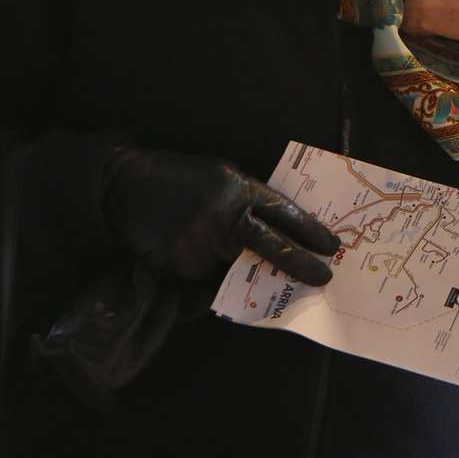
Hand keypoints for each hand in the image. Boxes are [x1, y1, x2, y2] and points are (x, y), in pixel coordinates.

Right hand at [103, 149, 337, 285]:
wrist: (126, 186)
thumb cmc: (179, 180)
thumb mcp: (219, 177)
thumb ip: (246, 201)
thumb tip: (277, 234)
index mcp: (238, 188)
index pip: (284, 212)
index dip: (311, 230)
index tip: (332, 246)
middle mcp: (224, 214)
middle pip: (271, 246)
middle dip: (299, 264)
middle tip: (323, 277)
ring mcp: (202, 241)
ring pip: (236, 268)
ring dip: (240, 271)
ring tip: (224, 257)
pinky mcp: (180, 263)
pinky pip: (204, 280)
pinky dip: (206, 276)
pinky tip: (191, 258)